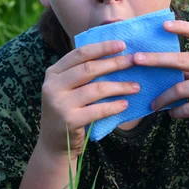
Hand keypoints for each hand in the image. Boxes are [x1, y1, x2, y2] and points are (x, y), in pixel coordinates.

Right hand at [38, 40, 139, 157]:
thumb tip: (114, 54)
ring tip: (136, 86)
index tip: (123, 44)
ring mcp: (59, 104)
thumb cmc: (68, 110)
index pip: (80, 54)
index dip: (102, 47)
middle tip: (134, 61)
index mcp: (53, 73)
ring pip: (96, 89)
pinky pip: (98, 110)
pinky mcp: (69, 120)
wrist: (54, 144)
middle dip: (114, 63)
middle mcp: (52, 86)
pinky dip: (114, 106)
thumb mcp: (67, 88)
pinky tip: (125, 104)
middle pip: (89, 69)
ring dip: (120, 86)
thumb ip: (81, 72)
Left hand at [133, 20, 188, 138]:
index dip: (183, 27)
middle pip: (183, 59)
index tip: (163, 24)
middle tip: (136, 59)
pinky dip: (176, 111)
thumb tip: (158, 64)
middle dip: (156, 59)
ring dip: (163, 97)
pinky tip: (171, 113)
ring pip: (181, 88)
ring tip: (153, 104)